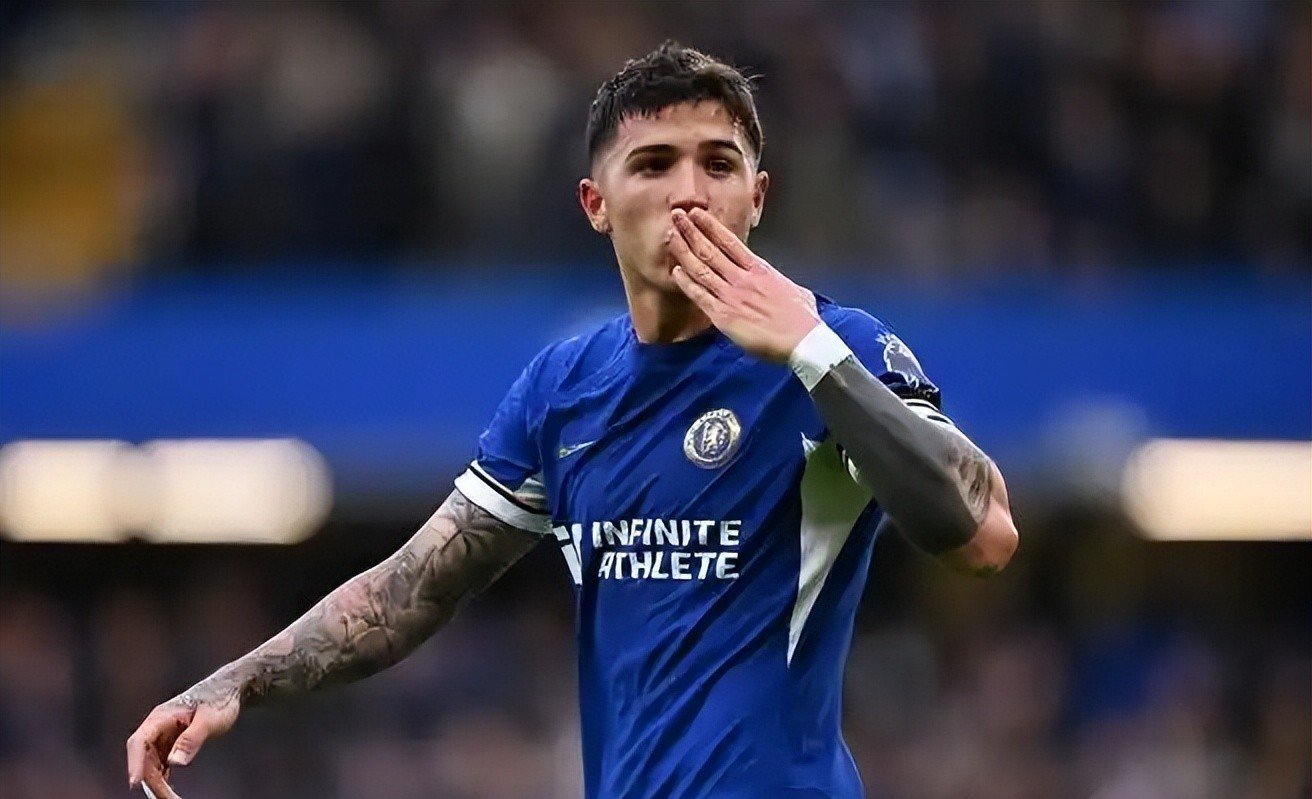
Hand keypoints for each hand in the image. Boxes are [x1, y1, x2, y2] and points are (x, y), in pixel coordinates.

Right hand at [126, 688, 240, 797]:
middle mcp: (157, 727)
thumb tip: (174, 763)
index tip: (134, 783)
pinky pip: (161, 764)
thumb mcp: (209, 720)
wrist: (229, 690)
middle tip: (166, 798)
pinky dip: (163, 778)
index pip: (139, 742)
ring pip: (151, 764)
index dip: (134, 763)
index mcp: (161, 717)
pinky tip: (168, 791)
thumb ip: (191, 740)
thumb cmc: (220, 700)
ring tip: (170, 798)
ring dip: (157, 782)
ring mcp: (163, 736)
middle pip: (144, 758)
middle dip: (151, 780)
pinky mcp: (171, 743)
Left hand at [668, 207, 819, 362]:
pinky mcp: (723, 316)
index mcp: (760, 269)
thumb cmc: (803, 318)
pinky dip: (686, 283)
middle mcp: (741, 278)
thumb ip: (775, 281)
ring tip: (670, 236)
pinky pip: (700, 296)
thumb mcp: (794, 288)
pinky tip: (676, 271)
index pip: (729, 242)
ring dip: (683, 251)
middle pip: (710, 250)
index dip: (710, 226)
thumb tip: (773, 282)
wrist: (802, 340)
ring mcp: (730, 296)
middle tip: (676, 215)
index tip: (696, 214)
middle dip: (691, 231)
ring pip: (701, 269)